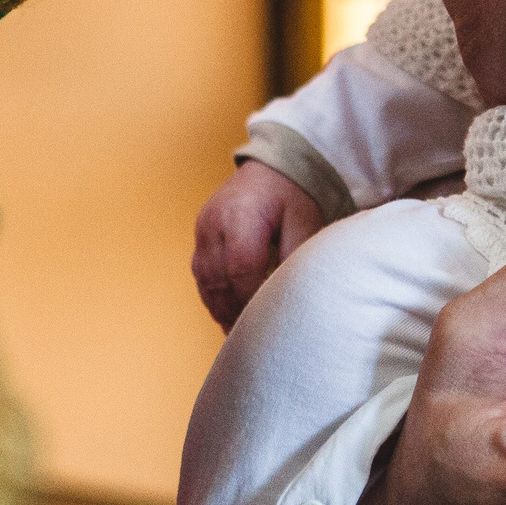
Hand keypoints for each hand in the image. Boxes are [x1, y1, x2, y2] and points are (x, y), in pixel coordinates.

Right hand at [191, 160, 326, 331]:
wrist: (272, 165)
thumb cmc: (293, 192)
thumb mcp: (305, 219)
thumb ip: (296, 256)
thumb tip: (292, 295)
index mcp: (240, 215)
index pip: (240, 269)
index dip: (251, 300)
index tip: (266, 322)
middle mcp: (212, 224)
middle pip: (217, 280)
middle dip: (234, 311)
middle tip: (253, 339)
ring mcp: (201, 231)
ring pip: (205, 282)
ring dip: (222, 309)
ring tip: (241, 333)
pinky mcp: (200, 238)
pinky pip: (202, 276)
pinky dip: (215, 297)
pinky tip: (231, 313)